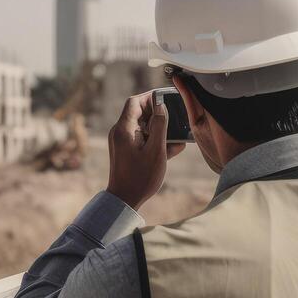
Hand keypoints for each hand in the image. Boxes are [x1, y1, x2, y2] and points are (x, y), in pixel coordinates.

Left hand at [106, 92, 184, 210]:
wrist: (124, 200)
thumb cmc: (141, 177)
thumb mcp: (156, 150)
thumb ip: (160, 126)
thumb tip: (161, 105)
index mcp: (124, 129)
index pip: (135, 102)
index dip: (150, 97)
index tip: (166, 98)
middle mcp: (119, 132)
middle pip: (138, 113)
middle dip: (157, 113)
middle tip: (175, 116)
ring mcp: (121, 142)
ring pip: (142, 127)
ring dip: (159, 129)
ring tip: (177, 134)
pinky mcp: (125, 151)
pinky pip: (141, 139)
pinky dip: (154, 140)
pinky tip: (172, 148)